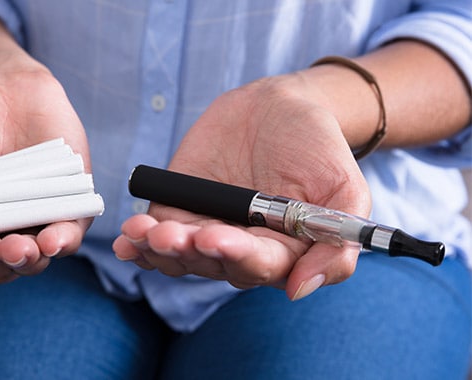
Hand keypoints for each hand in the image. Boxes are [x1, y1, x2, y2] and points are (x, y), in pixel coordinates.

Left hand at [113, 74, 370, 299]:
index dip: (236, 255)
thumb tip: (299, 289)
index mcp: (281, 251)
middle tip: (172, 236)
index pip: (258, 265)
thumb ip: (337, 241)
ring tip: (144, 233)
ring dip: (159, 250)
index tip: (217, 238)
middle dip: (190, 251)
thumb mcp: (346, 189)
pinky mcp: (176, 210)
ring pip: (178, 255)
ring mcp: (204, 230)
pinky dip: (139, 241)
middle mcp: (239, 248)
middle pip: (210, 264)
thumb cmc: (317, 147)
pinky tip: (127, 239)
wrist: (278, 107)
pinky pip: (155, 234)